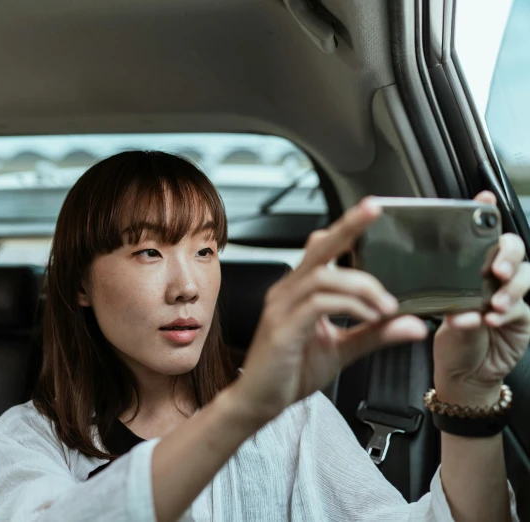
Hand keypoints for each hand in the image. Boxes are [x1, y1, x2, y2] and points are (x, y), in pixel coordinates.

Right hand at [233, 197, 428, 424]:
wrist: (259, 401)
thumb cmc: (291, 372)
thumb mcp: (343, 349)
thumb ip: (376, 334)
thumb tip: (413, 324)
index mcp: (299, 291)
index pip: (323, 249)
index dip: (346, 228)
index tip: (373, 211)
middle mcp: (287, 292)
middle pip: (319, 249)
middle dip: (348, 227)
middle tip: (375, 211)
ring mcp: (281, 309)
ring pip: (322, 277)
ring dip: (361, 286)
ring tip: (387, 306)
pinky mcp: (282, 329)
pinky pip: (317, 304)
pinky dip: (349, 306)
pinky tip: (370, 318)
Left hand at [434, 191, 529, 403]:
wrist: (464, 374)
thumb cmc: (449, 342)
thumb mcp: (440, 320)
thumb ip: (451, 311)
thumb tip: (461, 310)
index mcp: (467, 268)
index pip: (479, 236)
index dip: (485, 214)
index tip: (484, 199)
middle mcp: (491, 276)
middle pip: (511, 248)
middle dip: (506, 253)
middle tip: (496, 268)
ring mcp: (510, 294)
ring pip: (524, 275)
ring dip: (510, 286)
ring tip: (493, 302)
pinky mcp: (522, 315)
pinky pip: (521, 306)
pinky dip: (507, 311)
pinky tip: (492, 319)